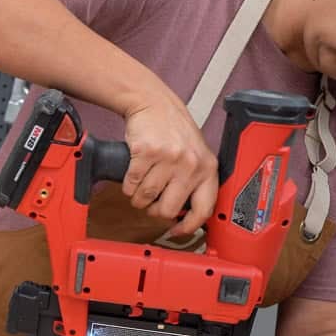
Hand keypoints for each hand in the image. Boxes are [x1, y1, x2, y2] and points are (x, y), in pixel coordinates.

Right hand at [122, 98, 218, 237]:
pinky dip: (127, 185)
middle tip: (151, 202)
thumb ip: (194, 181)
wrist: (155, 104)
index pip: (204, 208)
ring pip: (146, 198)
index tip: (177, 231)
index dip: (188, 226)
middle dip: (154, 210)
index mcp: (207, 168)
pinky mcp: (146, 153)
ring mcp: (168, 158)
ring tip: (141, 186)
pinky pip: (131, 184)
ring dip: (138, 198)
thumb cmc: (174, 131)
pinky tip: (132, 175)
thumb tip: (185, 213)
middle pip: (167, 209)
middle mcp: (190, 164)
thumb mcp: (195, 155)